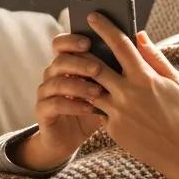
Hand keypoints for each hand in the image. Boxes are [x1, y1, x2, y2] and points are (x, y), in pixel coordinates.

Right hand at [12, 32, 108, 170]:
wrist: (70, 138)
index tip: (89, 42)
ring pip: (56, 82)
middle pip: (60, 60)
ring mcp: (45, 92)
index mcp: (66, 64)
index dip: (72, 40)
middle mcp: (52, 74)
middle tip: (98, 68)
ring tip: (97, 92)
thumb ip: (115, 69)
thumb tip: (136, 43)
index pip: (62, 44)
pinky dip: (72, 105)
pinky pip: (54, 104)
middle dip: (80, 63)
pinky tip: (88, 108)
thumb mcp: (106, 89)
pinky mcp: (42, 111)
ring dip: (78, 85)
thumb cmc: (92, 109)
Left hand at [82, 13, 178, 178]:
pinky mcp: (112, 128)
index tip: (92, 17)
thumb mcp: (175, 81)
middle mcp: (128, 93)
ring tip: (76, 69)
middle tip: (74, 43)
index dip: (104, 28)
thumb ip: (155, 56)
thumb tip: (139, 35)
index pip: (120, 45)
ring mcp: (118, 111)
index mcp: (145, 77)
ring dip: (82, 78)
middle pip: (95, 66)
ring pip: (89, 89)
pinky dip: (92, 101)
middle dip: (82, 52)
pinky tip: (87, 95)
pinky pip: (97, 110)